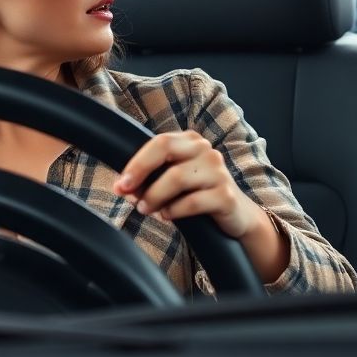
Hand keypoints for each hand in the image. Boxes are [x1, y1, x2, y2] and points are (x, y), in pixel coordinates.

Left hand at [115, 131, 265, 239]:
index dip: (136, 162)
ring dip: (154, 197)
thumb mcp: (175, 179)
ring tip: (146, 209)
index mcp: (191, 142)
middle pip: (166, 149)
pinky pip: (192, 202)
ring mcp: (218, 172)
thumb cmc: (198, 195)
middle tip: (127, 194)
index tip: (120, 184)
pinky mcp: (226, 195)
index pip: (160, 142)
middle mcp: (207, 151)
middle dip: (140, 171)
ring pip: (176, 178)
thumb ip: (152, 176)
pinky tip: (167, 215)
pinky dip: (174, 211)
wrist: (236, 214)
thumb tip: (123, 186)